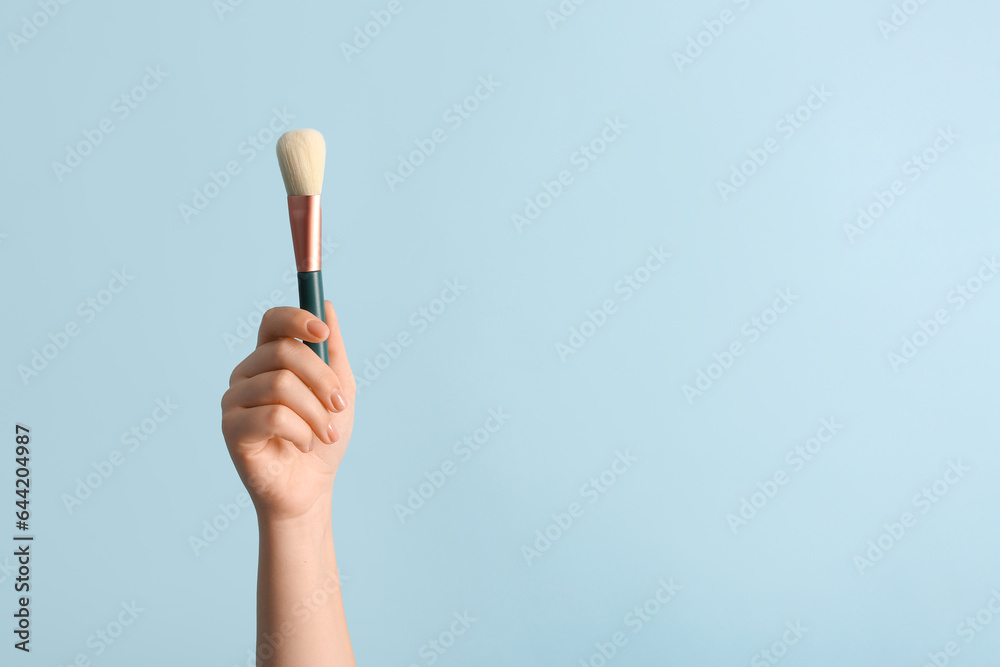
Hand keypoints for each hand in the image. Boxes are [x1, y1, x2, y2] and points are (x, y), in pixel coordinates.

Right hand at [221, 301, 355, 522]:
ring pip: (280, 386)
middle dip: (321, 378)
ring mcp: (235, 400)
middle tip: (339, 406)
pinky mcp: (231, 429)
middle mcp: (247, 374)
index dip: (296, 319)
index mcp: (270, 359)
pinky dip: (300, 431)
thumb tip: (326, 305)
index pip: (273, 321)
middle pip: (282, 352)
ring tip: (325, 433)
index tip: (322, 334)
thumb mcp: (339, 390)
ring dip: (315, 412)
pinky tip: (304, 444)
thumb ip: (332, 350)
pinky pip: (272, 416)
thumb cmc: (323, 437)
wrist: (311, 487)